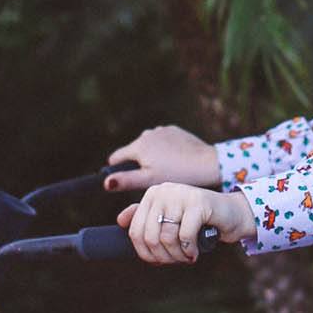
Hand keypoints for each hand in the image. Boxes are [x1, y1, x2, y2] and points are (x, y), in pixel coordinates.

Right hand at [106, 124, 220, 192]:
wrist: (206, 163)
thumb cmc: (177, 174)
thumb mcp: (149, 181)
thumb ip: (126, 180)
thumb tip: (106, 182)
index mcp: (138, 146)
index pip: (116, 158)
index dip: (117, 170)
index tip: (127, 180)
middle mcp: (147, 134)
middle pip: (133, 151)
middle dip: (138, 163)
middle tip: (153, 177)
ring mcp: (162, 130)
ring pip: (149, 145)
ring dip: (152, 155)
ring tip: (166, 169)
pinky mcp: (174, 130)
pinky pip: (163, 140)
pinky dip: (165, 149)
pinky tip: (175, 160)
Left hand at [118, 181, 255, 265]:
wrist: (231, 213)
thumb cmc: (199, 219)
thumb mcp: (170, 219)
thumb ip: (146, 218)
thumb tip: (120, 221)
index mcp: (153, 194)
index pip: (135, 230)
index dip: (145, 253)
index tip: (159, 261)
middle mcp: (163, 191)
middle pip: (149, 236)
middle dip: (162, 256)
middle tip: (176, 261)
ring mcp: (180, 194)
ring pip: (166, 237)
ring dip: (177, 255)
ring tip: (186, 257)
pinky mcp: (198, 202)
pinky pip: (184, 235)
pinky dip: (189, 250)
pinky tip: (194, 252)